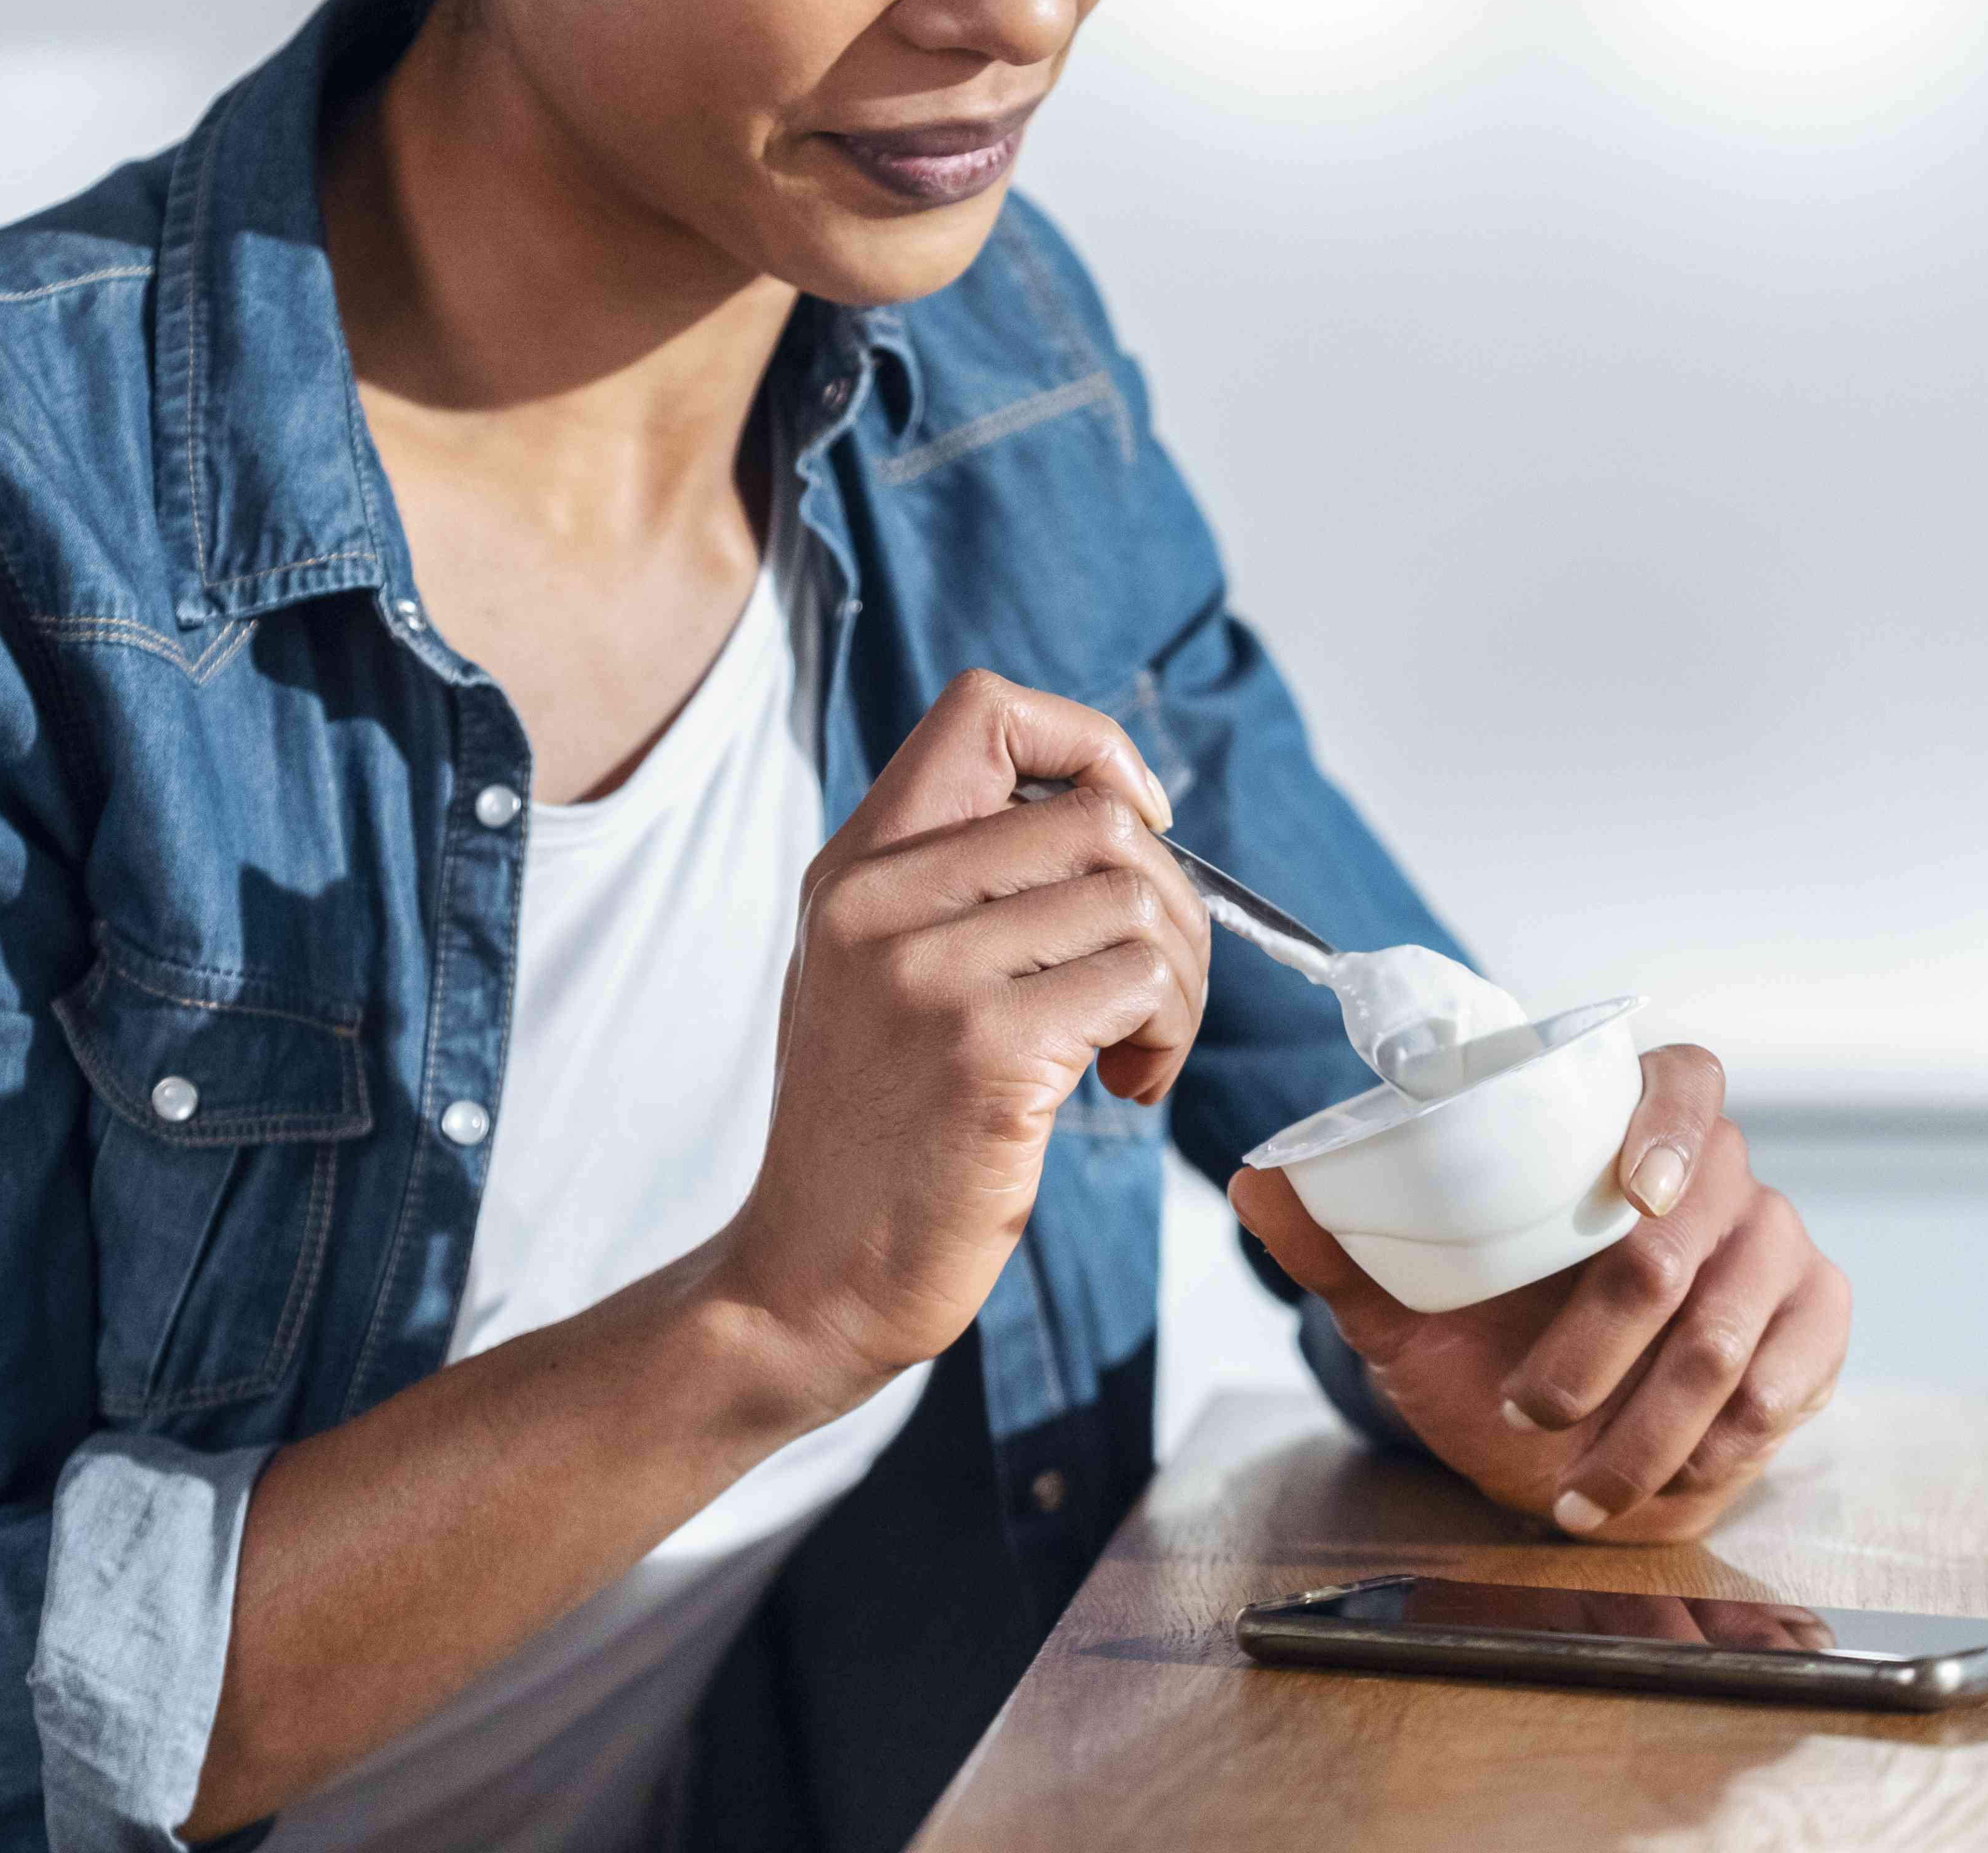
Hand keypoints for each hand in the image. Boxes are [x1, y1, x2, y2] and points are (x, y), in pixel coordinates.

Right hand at [712, 669, 1205, 1415]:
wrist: (808, 1279)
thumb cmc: (870, 1133)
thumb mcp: (873, 973)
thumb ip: (953, 883)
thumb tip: (1113, 813)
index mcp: (855, 866)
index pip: (986, 708)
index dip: (1090, 745)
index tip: (1129, 827)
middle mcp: (879, 900)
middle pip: (1098, 816)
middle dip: (1170, 899)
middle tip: (1150, 989)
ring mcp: (929, 975)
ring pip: (1137, 900)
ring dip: (1179, 980)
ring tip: (1137, 1047)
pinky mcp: (986, 1054)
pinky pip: (1141, 987)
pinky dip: (1165, 1037)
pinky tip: (1125, 1088)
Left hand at [1232, 1044, 1847, 1541]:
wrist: (1556, 1446)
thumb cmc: (1489, 1349)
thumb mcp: (1406, 1304)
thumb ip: (1338, 1241)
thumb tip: (1253, 1180)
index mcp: (1626, 1132)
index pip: (1684, 1080)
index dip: (1670, 1125)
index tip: (1634, 1191)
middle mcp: (1719, 1181)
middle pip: (1698, 1226)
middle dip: (1608, 1338)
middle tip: (1532, 1407)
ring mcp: (1776, 1252)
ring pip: (1733, 1327)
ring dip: (1653, 1424)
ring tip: (1579, 1486)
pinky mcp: (1815, 1328)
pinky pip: (1792, 1378)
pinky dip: (1724, 1446)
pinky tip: (1666, 1481)